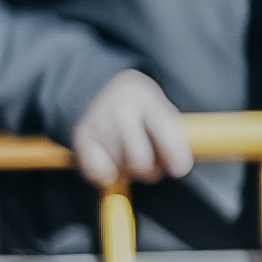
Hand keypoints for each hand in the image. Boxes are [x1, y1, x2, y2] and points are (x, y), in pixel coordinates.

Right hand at [66, 68, 193, 190]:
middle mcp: (119, 108)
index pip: (162, 128)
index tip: (179, 169)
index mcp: (146, 98)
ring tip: (129, 153)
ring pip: (120, 169)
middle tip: (153, 168)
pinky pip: (98, 172)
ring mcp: (97, 122)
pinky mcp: (81, 137)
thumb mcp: (161, 110)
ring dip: (128, 170)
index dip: (173, 152)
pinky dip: (108, 174)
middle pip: (139, 159)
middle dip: (150, 171)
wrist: (100, 88)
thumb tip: (179, 167)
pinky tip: (112, 161)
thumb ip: (174, 135)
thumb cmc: (141, 108)